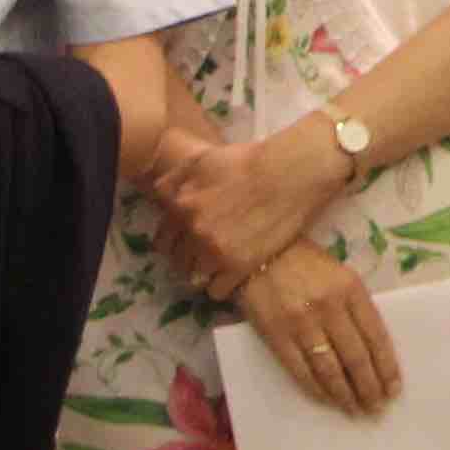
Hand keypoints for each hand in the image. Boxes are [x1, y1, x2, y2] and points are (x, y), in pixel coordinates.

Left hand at [157, 130, 344, 297]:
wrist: (289, 172)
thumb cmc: (249, 160)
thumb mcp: (203, 158)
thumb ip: (175, 178)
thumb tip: (160, 195)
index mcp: (180, 204)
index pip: (162, 240)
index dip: (175, 243)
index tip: (187, 243)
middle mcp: (192, 230)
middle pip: (178, 261)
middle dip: (189, 259)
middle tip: (206, 255)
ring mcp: (214, 251)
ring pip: (195, 278)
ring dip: (204, 274)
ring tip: (220, 267)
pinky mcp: (238, 266)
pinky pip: (216, 291)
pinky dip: (222, 286)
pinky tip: (233, 275)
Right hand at [238, 242, 401, 416]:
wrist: (259, 252)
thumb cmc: (307, 264)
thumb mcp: (341, 276)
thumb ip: (356, 309)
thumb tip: (372, 353)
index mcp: (351, 289)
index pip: (376, 337)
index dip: (387, 367)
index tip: (394, 389)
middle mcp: (329, 308)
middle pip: (356, 358)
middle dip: (369, 388)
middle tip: (376, 407)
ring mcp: (301, 323)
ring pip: (330, 369)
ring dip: (345, 395)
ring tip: (355, 410)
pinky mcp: (276, 335)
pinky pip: (301, 370)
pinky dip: (317, 389)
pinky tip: (328, 400)